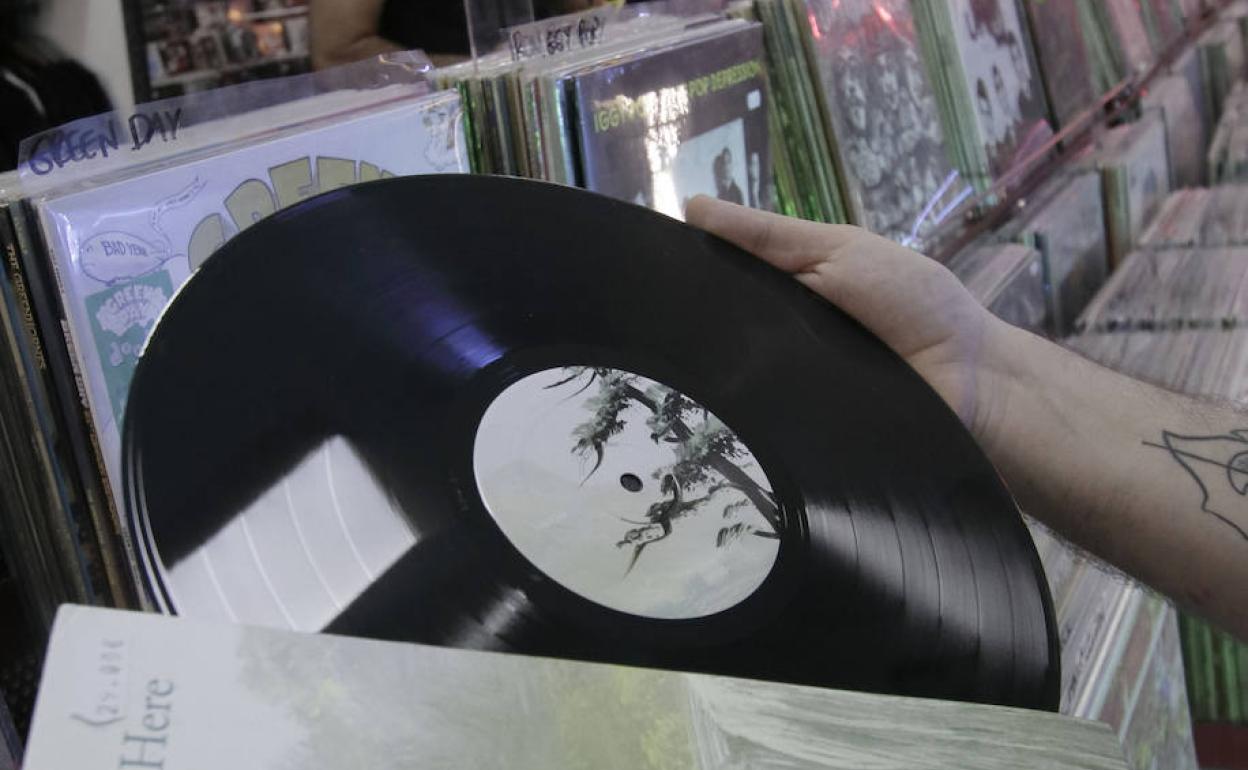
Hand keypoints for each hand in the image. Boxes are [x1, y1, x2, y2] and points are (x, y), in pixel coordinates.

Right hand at [685, 197, 1009, 440]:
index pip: (719, 280)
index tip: (644, 273)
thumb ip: (771, 236)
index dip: (685, 273)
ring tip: (678, 367)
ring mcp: (785, 383)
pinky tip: (720, 407)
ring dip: (717, 369)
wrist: (974, 380)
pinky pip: (761, 419)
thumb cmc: (914, 302)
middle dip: (692, 325)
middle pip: (719, 330)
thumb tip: (690, 207)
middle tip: (655, 325)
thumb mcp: (840, 250)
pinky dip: (749, 410)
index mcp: (786, 288)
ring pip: (733, 376)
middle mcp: (778, 335)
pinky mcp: (796, 428)